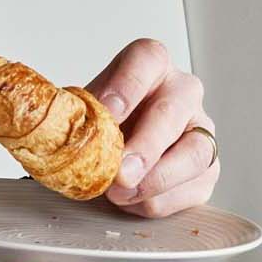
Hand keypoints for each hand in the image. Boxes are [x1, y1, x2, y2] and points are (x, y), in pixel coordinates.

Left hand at [83, 38, 218, 216]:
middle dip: (146, 145)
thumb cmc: (98, 130)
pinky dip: (160, 201)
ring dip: (157, 178)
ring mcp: (200, 131)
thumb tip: (55, 130)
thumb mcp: (81, 114)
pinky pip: (193, 188)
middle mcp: (181, 93)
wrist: (107, 161)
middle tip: (120, 171)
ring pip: (196, 152)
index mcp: (150, 67)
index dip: (128, 84)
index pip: (147, 59)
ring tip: (121, 194)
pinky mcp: (206, 171)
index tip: (107, 111)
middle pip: (174, 110)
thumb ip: (74, 117)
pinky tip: (132, 202)